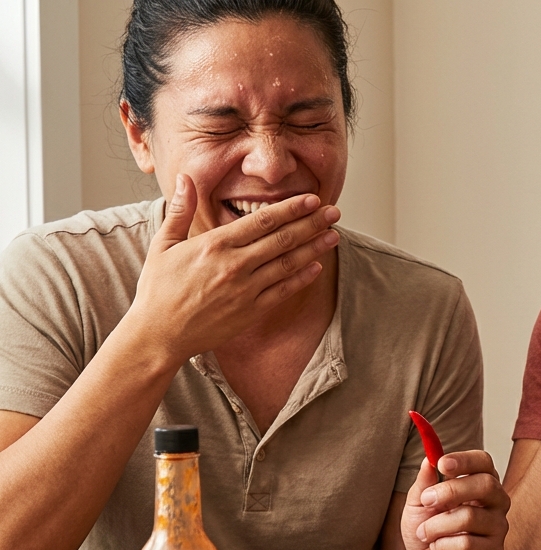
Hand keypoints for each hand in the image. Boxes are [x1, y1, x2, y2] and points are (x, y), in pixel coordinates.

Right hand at [128, 173, 339, 362]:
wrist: (158, 334)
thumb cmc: (158, 288)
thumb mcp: (163, 244)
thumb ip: (180, 210)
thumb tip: (186, 177)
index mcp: (214, 244)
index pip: (262, 220)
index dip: (291, 208)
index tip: (311, 199)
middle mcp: (234, 265)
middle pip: (282, 239)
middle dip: (311, 223)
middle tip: (334, 212)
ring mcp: (245, 290)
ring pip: (287, 263)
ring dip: (314, 248)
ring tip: (334, 235)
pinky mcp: (251, 311)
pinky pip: (283, 291)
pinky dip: (302, 278)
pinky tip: (317, 266)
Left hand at [400, 450, 509, 549]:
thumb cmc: (427, 531)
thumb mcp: (418, 503)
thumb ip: (424, 483)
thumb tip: (428, 461)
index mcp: (480, 483)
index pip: (483, 462)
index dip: (465, 460)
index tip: (441, 463)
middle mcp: (496, 503)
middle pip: (486, 485)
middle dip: (451, 490)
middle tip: (427, 500)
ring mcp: (497, 528)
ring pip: (470, 517)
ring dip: (437, 525)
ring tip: (425, 533)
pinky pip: (467, 544)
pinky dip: (442, 545)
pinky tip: (437, 548)